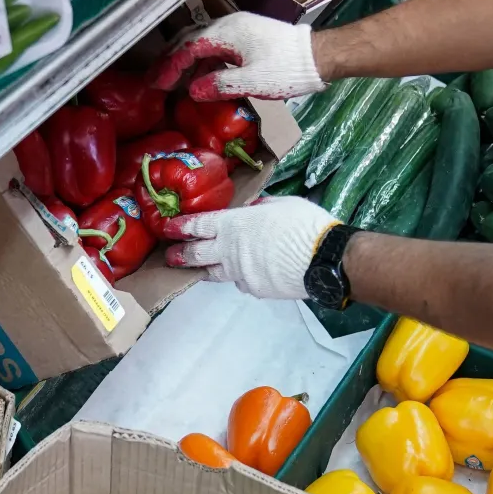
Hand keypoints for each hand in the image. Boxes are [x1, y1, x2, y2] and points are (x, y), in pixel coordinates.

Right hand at [148, 13, 325, 100]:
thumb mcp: (251, 82)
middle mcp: (229, 24)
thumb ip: (219, 84)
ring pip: (203, 41)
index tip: (157, 84)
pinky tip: (202, 77)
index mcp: (227, 32)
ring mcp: (239, 28)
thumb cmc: (286, 69)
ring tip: (175, 81)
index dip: (170, 66)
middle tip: (156, 78)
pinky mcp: (248, 35)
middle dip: (171, 59)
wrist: (318, 56)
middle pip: (190, 39)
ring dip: (187, 60)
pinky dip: (204, 60)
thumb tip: (191, 90)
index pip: (188, 47)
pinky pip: (217, 45)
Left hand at [162, 197, 340, 299]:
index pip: (199, 225)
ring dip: (205, 269)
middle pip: (197, 254)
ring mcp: (241, 272)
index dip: (181, 227)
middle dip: (181, 255)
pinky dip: (241, 277)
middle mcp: (231, 250)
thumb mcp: (282, 204)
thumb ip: (261, 208)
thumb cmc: (304, 225)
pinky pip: (242, 282)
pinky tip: (248, 273)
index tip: (168, 229)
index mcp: (234, 224)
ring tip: (198, 269)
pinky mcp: (255, 289)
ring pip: (215, 272)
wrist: (324, 260)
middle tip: (170, 255)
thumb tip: (253, 210)